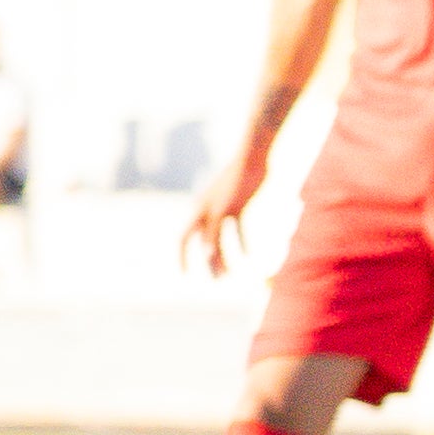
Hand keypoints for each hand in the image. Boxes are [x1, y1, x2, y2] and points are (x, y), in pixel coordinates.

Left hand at [182, 152, 268, 276]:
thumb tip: (223, 223)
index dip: (182, 255)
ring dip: (220, 260)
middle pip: (190, 240)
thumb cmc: (241, 175)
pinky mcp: (237, 204)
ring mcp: (218, 207)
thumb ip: (221, 210)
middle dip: (198, 261)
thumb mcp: (225, 193)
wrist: (251, 155)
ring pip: (214, 240)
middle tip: (212, 280)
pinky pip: (239, 231)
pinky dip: (244, 245)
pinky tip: (250, 257)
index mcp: (200, 208)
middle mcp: (203, 209)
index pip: (184, 236)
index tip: (185, 273)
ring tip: (227, 276)